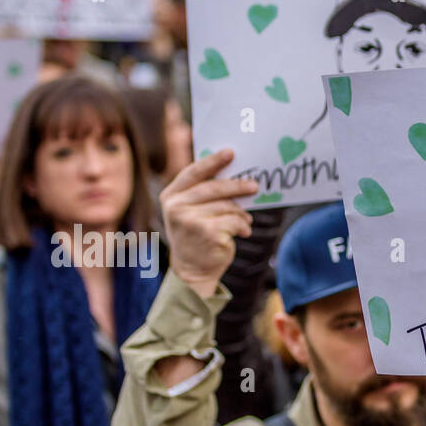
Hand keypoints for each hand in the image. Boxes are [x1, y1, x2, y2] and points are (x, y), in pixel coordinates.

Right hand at [160, 149, 257, 297]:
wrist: (192, 272)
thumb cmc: (196, 238)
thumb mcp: (190, 213)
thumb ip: (202, 195)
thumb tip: (233, 176)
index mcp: (170, 196)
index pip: (193, 172)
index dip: (213, 161)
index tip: (230, 152)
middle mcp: (177, 207)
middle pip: (214, 187)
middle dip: (238, 186)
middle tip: (254, 185)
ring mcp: (191, 220)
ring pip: (227, 206)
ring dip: (241, 214)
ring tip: (244, 222)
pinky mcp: (208, 233)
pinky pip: (234, 221)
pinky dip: (242, 226)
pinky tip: (242, 232)